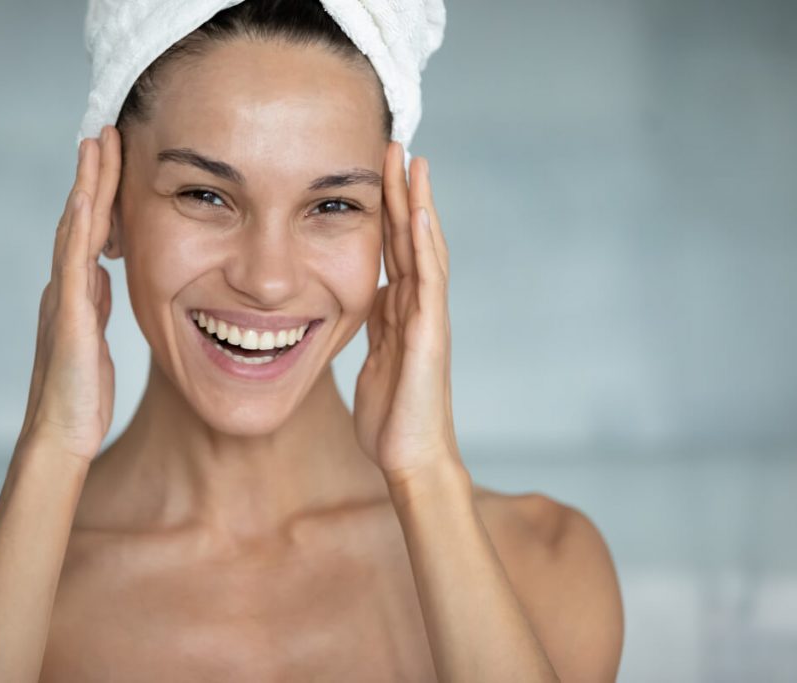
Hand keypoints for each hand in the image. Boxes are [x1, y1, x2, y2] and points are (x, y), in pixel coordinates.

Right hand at [17, 126, 121, 461]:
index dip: (100, 194)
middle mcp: (65, 289)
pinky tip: (87, 199)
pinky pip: (73, 265)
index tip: (112, 157)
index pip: (91, 233)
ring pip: (75, 232)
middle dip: (92, 176)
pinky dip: (79, 229)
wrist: (61, 436)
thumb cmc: (78, 396)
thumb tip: (103, 273)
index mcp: (76, 294)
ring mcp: (63, 301)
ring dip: (86, 187)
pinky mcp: (67, 319)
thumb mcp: (94, 340)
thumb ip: (95, 304)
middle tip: (104, 131)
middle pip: (80, 220)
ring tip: (95, 144)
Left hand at [353, 141, 458, 484]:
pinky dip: (424, 246)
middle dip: (402, 191)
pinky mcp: (430, 336)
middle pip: (410, 237)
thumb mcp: (374, 361)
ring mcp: (428, 319)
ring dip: (417, 204)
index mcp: (401, 312)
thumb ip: (375, 329)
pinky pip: (428, 283)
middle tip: (396, 144)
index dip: (386, 209)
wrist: (410, 459)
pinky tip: (418, 213)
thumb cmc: (392, 419)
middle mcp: (418, 308)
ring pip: (424, 249)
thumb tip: (367, 303)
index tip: (378, 170)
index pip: (393, 249)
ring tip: (413, 160)